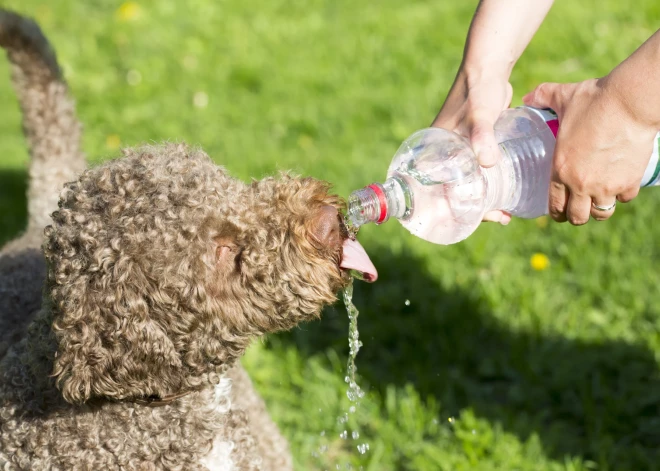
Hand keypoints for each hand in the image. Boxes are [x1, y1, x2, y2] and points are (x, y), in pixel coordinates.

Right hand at [433, 69, 512, 223]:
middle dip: (474, 210)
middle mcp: (443, 157)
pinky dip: (491, 187)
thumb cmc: (477, 91)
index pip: (433, 191)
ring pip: (469, 186)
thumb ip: (482, 136)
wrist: (488, 69)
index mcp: (433, 154)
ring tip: (506, 213)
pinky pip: (480, 175)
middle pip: (453, 193)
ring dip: (485, 201)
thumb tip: (488, 163)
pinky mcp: (476, 148)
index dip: (448, 210)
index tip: (469, 221)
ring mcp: (460, 154)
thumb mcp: (479, 116)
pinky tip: (509, 193)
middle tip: (498, 218)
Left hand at [523, 78, 656, 223]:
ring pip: (601, 213)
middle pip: (577, 217)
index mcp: (561, 169)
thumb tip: (527, 96)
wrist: (630, 101)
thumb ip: (542, 97)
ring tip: (598, 199)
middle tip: (578, 208)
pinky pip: (624, 198)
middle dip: (576, 215)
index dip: (556, 212)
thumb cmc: (594, 99)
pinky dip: (622, 193)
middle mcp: (581, 183)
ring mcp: (606, 185)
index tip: (559, 211)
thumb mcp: (563, 97)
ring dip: (599, 208)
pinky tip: (619, 183)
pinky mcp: (629, 181)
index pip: (554, 206)